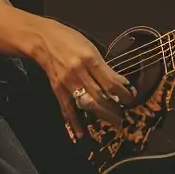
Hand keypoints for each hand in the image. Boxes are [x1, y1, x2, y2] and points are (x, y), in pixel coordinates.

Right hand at [24, 19, 134, 138]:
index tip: (131, 98)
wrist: (43, 40)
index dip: (122, 92)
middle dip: (114, 108)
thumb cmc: (71, 40)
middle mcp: (79, 72)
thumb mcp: (91, 47)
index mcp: (90, 59)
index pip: (109, 81)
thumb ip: (104, 66)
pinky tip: (82, 133)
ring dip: (101, 115)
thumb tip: (120, 82)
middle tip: (124, 116)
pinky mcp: (57, 90)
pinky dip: (75, 122)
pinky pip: (67, 108)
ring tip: (113, 122)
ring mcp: (66, 83)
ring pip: (86, 103)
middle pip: (99, 95)